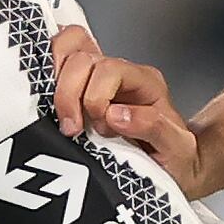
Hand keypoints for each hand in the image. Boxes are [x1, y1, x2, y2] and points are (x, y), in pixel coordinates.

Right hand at [49, 22, 201, 192]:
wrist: (172, 170)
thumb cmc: (176, 159)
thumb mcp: (178, 149)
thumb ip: (154, 127)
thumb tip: (117, 114)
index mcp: (145, 82)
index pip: (109, 69)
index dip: (95, 97)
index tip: (98, 127)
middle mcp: (118, 75)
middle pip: (80, 56)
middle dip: (68, 94)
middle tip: (73, 128)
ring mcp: (95, 80)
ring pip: (63, 53)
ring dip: (54, 87)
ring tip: (64, 120)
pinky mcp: (77, 92)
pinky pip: (53, 69)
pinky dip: (45, 81)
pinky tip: (47, 106)